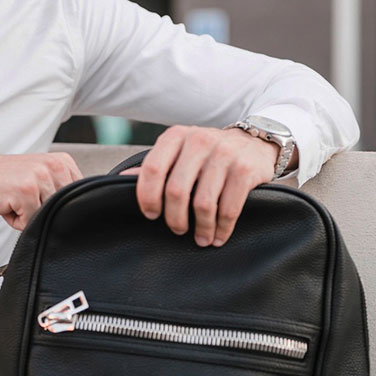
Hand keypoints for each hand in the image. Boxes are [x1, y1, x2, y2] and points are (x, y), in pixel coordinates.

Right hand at [0, 153, 82, 229]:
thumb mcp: (36, 176)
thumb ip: (59, 188)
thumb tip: (82, 211)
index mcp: (61, 161)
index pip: (77, 198)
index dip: (54, 205)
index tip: (36, 196)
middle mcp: (53, 165)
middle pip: (62, 209)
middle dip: (40, 211)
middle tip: (20, 196)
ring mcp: (40, 177)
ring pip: (46, 217)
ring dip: (27, 215)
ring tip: (12, 198)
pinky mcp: (26, 192)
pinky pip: (30, 222)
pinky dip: (15, 220)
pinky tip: (4, 203)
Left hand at [124, 126, 278, 246]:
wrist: (254, 142)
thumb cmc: (208, 154)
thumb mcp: (180, 152)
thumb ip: (156, 165)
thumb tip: (121, 179)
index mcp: (176, 136)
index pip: (152, 168)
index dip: (147, 197)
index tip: (151, 214)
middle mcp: (199, 140)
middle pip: (176, 190)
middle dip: (174, 218)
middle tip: (177, 230)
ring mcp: (224, 154)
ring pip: (203, 203)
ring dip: (201, 228)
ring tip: (201, 238)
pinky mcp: (245, 169)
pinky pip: (229, 208)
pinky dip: (222, 228)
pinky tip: (218, 235)